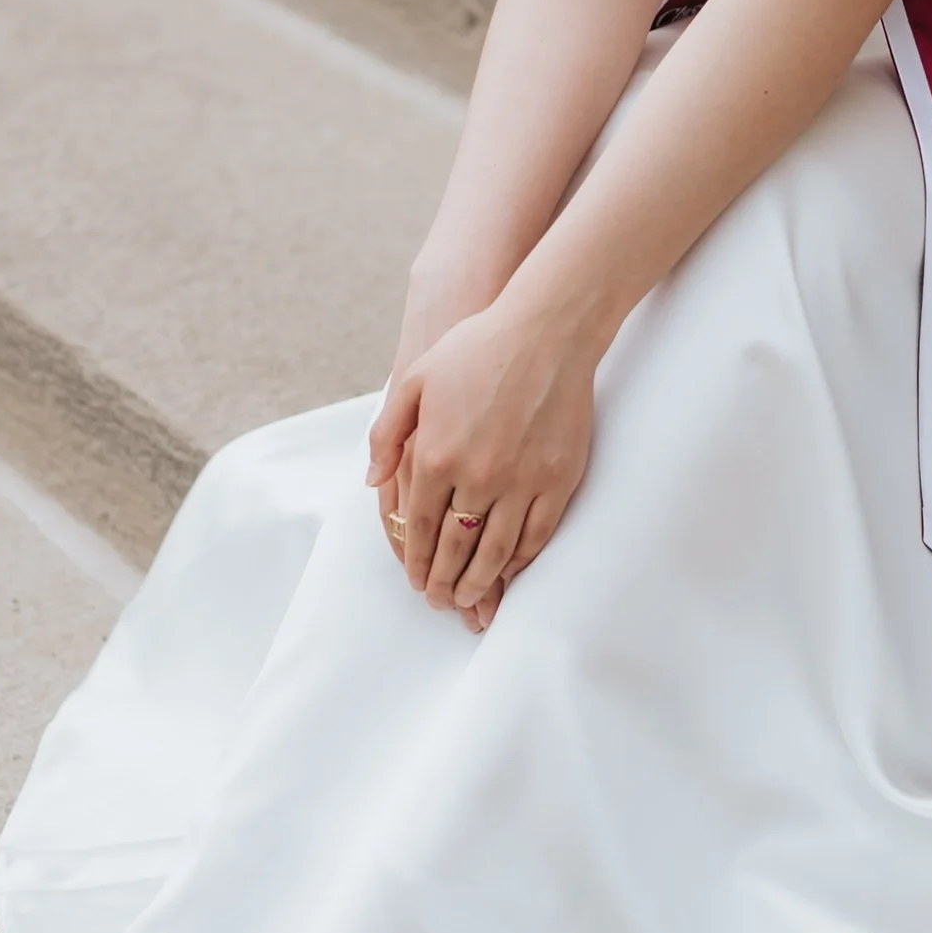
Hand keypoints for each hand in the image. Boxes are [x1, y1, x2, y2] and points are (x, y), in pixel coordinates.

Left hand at [364, 283, 596, 628]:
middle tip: (440, 603)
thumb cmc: (476, 348)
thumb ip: (387, 435)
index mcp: (434, 455)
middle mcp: (474, 476)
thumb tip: (374, 482)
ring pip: (496, 551)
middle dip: (444, 583)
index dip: (417, 561)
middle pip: (455, 548)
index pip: (419, 527)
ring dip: (480, 583)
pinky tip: (511, 571)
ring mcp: (520, 480)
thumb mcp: (415, 381)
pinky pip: (537, 535)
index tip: (417, 583)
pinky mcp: (557, 479)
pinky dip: (521, 561)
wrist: (546, 329)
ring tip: (471, 601)